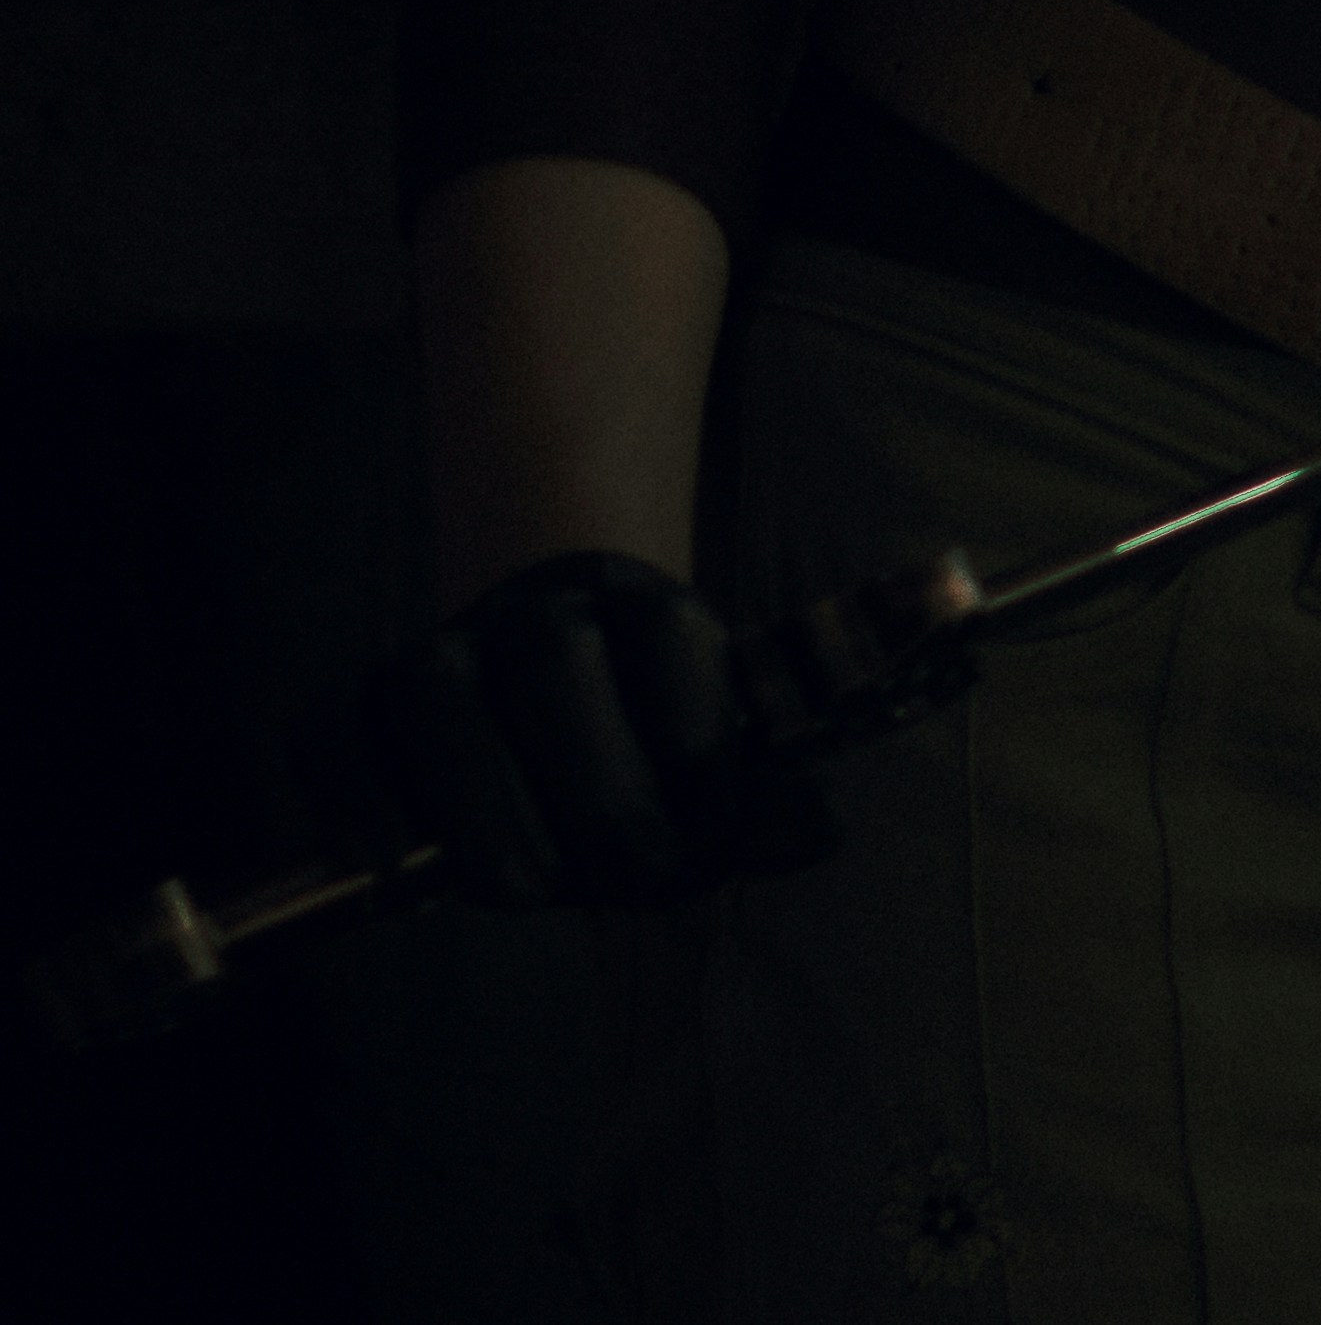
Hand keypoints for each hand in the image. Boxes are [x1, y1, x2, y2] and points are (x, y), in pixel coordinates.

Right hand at [365, 550, 833, 912]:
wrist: (549, 689)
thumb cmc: (640, 752)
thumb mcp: (712, 766)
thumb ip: (758, 801)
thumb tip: (817, 837)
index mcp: (648, 607)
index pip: (673, 656)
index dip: (699, 769)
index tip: (712, 847)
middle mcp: (542, 609)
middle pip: (556, 673)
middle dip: (604, 802)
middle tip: (635, 877)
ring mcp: (444, 649)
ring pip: (445, 699)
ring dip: (492, 813)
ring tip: (533, 881)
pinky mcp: (361, 703)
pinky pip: (335, 735)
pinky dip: (359, 800)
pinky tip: (396, 866)